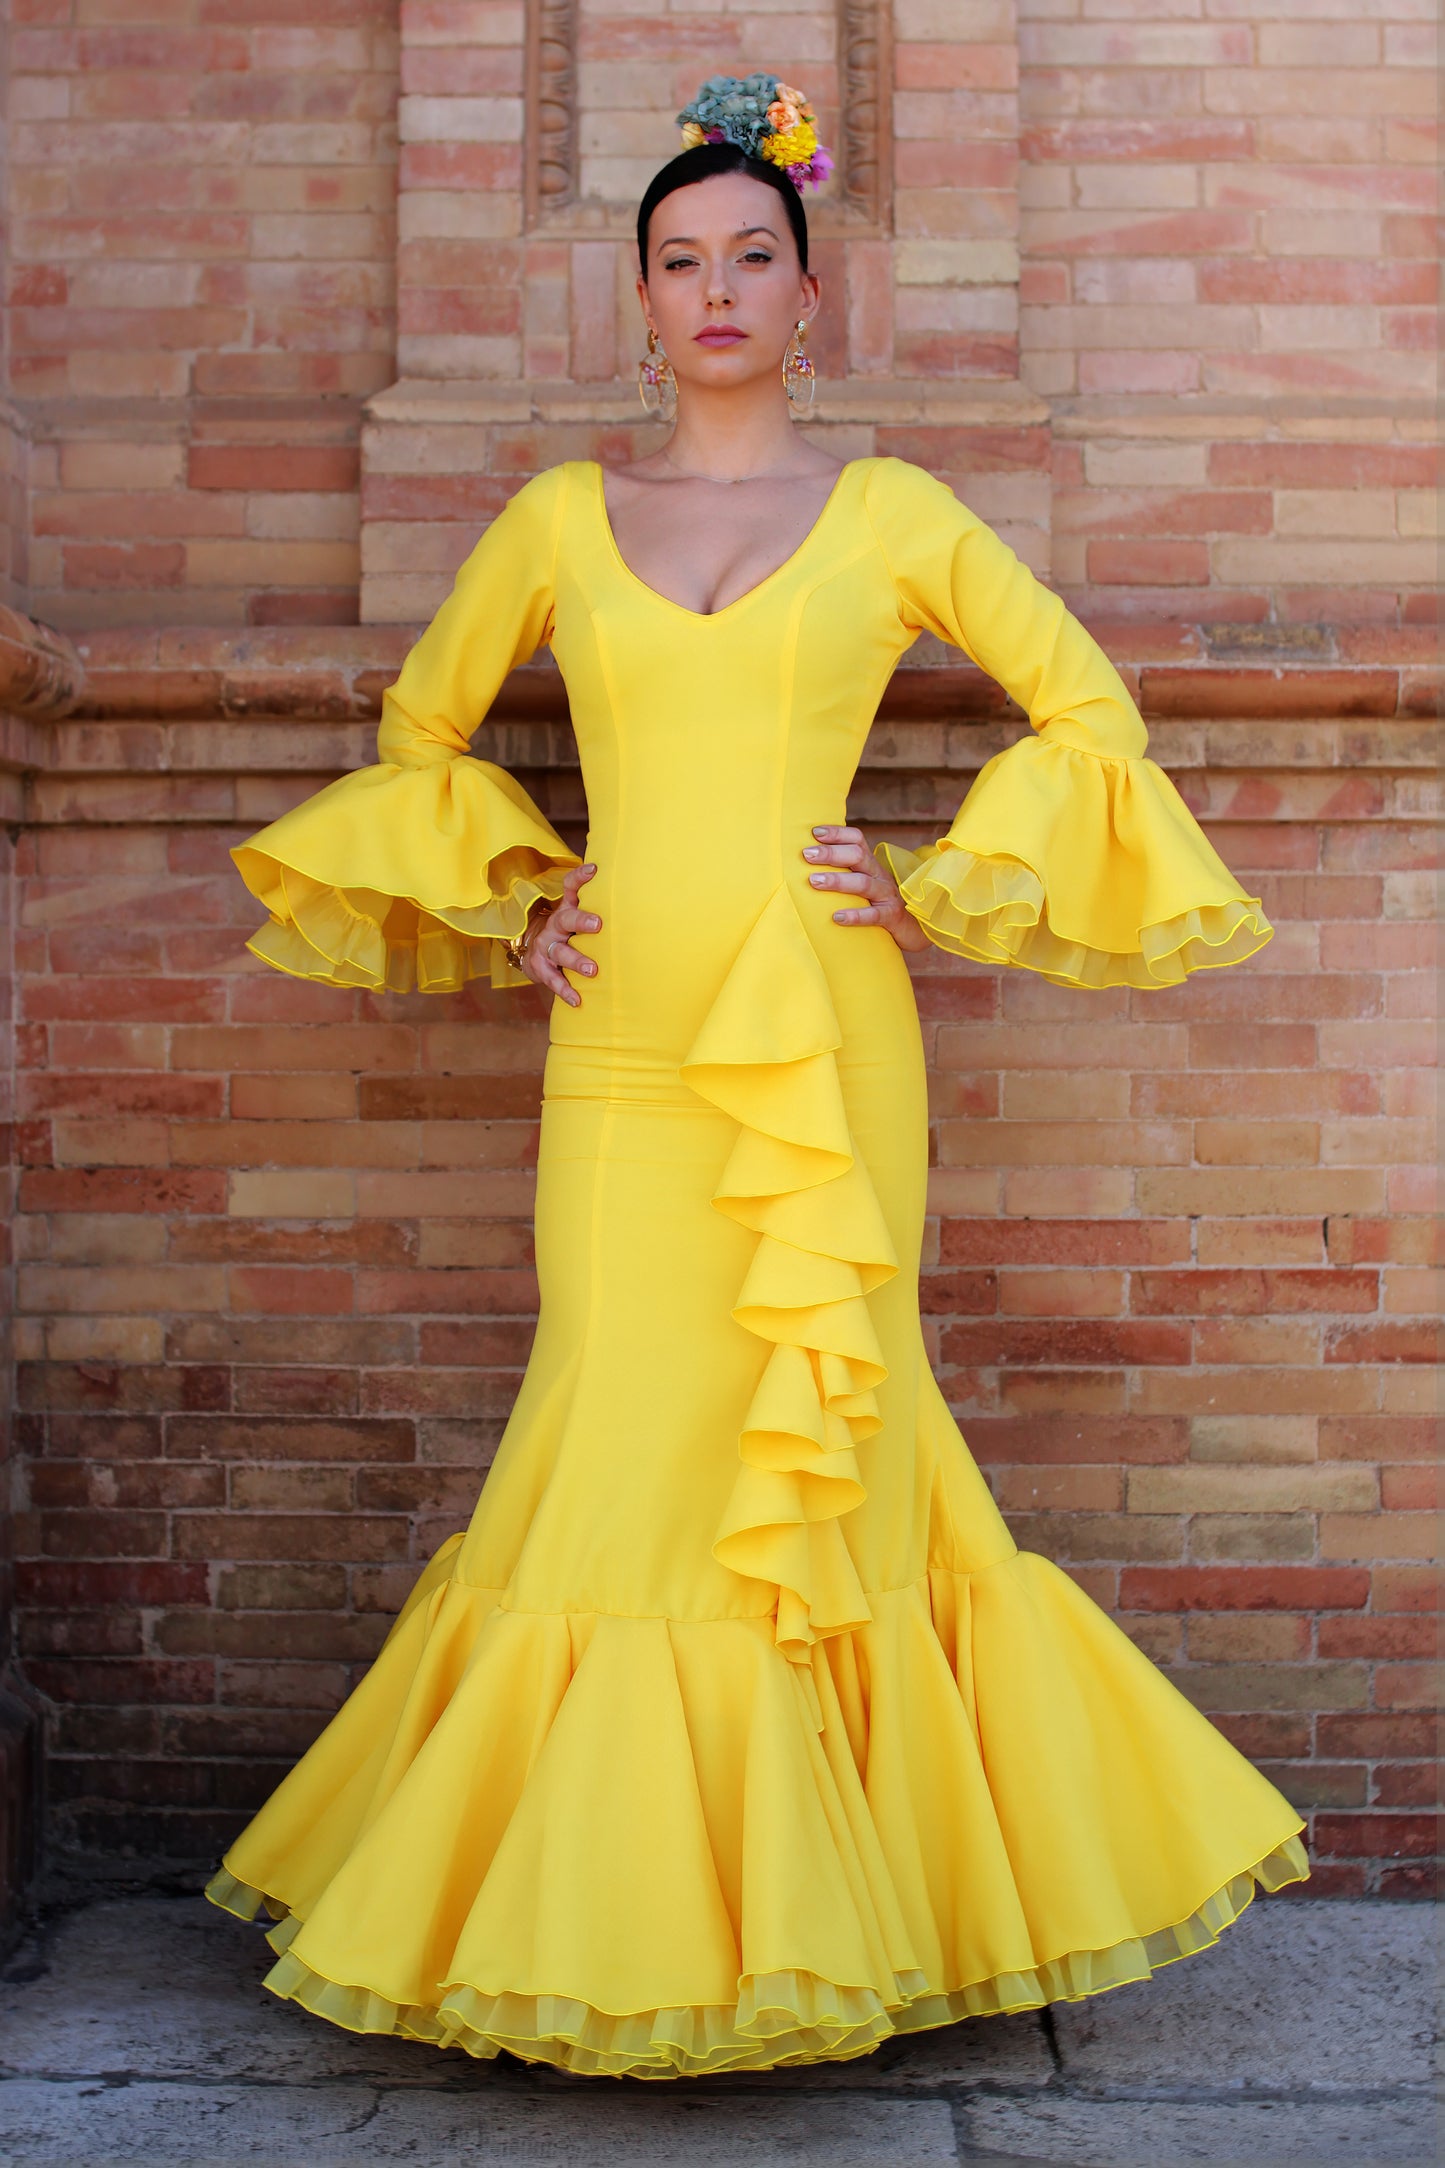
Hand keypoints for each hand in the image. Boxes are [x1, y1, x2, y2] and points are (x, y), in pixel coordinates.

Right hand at [519, 862, 600, 1006]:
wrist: (534, 952)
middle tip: (598, 924)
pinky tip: (578, 999)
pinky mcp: (541, 967)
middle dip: (581, 921)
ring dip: (576, 960)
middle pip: (565, 919)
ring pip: (560, 952)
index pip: (570, 888)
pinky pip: (553, 979)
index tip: (594, 869)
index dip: (580, 878)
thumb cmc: (568, 932)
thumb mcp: (576, 916)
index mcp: (566, 909)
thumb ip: (597, 907)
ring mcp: (546, 946)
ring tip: (593, 969)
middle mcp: (555, 925)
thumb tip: (636, 893)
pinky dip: (565, 990)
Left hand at [802, 825, 928, 952]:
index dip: (837, 833)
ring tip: (814, 881)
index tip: (816, 832)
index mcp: (870, 864)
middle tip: (807, 855)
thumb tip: (808, 864)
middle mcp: (879, 875)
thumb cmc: (876, 904)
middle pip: (857, 856)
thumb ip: (844, 872)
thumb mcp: (863, 883)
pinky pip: (873, 915)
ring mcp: (886, 895)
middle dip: (831, 853)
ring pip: (863, 883)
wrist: (912, 928)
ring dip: (837, 880)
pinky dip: (855, 916)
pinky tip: (837, 917)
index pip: (857, 839)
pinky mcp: (891, 916)